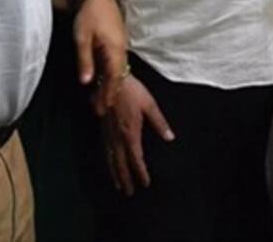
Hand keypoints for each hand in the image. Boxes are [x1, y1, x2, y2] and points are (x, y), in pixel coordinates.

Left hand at [72, 0, 128, 115]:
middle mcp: (121, 50)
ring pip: (117, 71)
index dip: (107, 95)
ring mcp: (120, 45)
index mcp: (114, 50)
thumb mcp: (82, 38)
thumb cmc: (88, 14)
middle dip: (109, 94)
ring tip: (100, 100)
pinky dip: (109, 75)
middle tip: (100, 110)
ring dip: (109, 86)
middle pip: (117, 78)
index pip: (113, 79)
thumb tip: (86, 82)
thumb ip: (85, 61)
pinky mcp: (116, 42)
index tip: (102, 109)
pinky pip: (116, 63)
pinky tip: (102, 80)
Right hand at [102, 74, 173, 195]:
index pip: (136, 158)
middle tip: (129, 192)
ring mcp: (108, 132)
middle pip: (121, 162)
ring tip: (118, 185)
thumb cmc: (133, 90)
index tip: (145, 183)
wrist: (110, 78)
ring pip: (111, 158)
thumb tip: (170, 137)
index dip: (141, 172)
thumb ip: (159, 122)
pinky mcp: (102, 127)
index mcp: (131, 132)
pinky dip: (107, 160)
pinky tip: (109, 164)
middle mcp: (118, 136)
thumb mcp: (150, 104)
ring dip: (115, 173)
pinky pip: (105, 149)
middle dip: (126, 178)